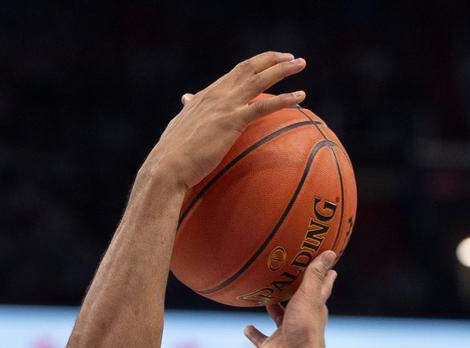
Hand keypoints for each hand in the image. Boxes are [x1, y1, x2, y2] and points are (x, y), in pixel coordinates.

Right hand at [146, 52, 306, 190]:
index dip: (256, 64)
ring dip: (282, 69)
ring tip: (301, 64)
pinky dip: (284, 99)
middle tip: (293, 58)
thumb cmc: (174, 155)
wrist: (168, 166)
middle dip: (273, 59)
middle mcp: (217, 94)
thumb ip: (189, 110)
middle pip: (249, 68)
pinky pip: (263, 106)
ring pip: (259, 79)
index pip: (235, 72)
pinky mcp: (231, 122)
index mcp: (207, 95)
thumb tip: (187, 99)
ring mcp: (225, 106)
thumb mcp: (182, 125)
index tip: (271, 61)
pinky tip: (300, 96)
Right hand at [244, 250, 337, 347]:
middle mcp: (300, 320)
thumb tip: (330, 252)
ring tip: (265, 297)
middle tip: (287, 275)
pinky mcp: (271, 347)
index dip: (325, 275)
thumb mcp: (309, 296)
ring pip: (278, 318)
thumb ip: (315, 274)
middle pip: (298, 302)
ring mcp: (285, 334)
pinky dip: (253, 333)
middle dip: (295, 290)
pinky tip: (246, 326)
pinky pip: (260, 339)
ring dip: (273, 308)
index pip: (321, 287)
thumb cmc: (304, 329)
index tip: (329, 262)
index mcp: (314, 308)